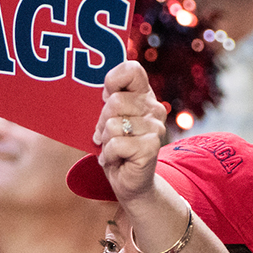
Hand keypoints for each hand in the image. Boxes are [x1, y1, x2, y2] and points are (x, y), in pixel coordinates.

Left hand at [93, 61, 166, 203]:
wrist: (131, 182)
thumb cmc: (117, 149)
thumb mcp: (110, 120)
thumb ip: (108, 102)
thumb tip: (97, 90)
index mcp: (144, 96)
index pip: (132, 70)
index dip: (113, 81)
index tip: (106, 98)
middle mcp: (154, 108)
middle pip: (114, 101)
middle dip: (102, 122)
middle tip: (107, 136)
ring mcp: (155, 128)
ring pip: (112, 124)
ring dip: (105, 141)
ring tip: (113, 149)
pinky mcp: (151, 147)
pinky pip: (115, 144)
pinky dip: (109, 155)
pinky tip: (116, 160)